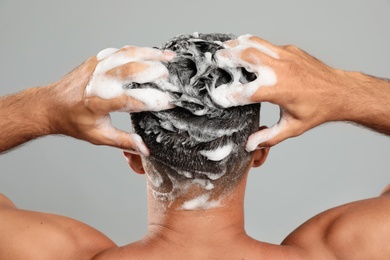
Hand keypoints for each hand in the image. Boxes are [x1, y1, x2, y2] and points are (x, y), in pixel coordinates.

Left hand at [47, 46, 175, 154]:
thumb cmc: (75, 122)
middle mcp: (97, 82)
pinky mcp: (96, 60)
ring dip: (150, 54)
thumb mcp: (99, 136)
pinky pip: (120, 51)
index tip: (170, 102)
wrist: (51, 105)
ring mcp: (96, 67)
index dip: (152, 101)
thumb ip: (124, 141)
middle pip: (129, 71)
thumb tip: (146, 150)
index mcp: (98, 104)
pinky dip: (138, 50)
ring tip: (168, 57)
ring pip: (127, 55)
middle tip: (169, 76)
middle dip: (152, 71)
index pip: (130, 101)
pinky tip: (152, 52)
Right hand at [212, 35, 347, 150]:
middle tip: (216, 60)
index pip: (246, 91)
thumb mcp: (292, 127)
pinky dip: (252, 45)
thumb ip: (269, 137)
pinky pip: (266, 44)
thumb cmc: (318, 110)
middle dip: (229, 58)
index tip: (218, 97)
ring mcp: (285, 57)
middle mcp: (280, 71)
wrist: (340, 91)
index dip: (229, 95)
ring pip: (256, 44)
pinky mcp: (289, 50)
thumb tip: (249, 145)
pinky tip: (245, 49)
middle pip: (247, 57)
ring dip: (238, 46)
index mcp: (279, 91)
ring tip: (226, 48)